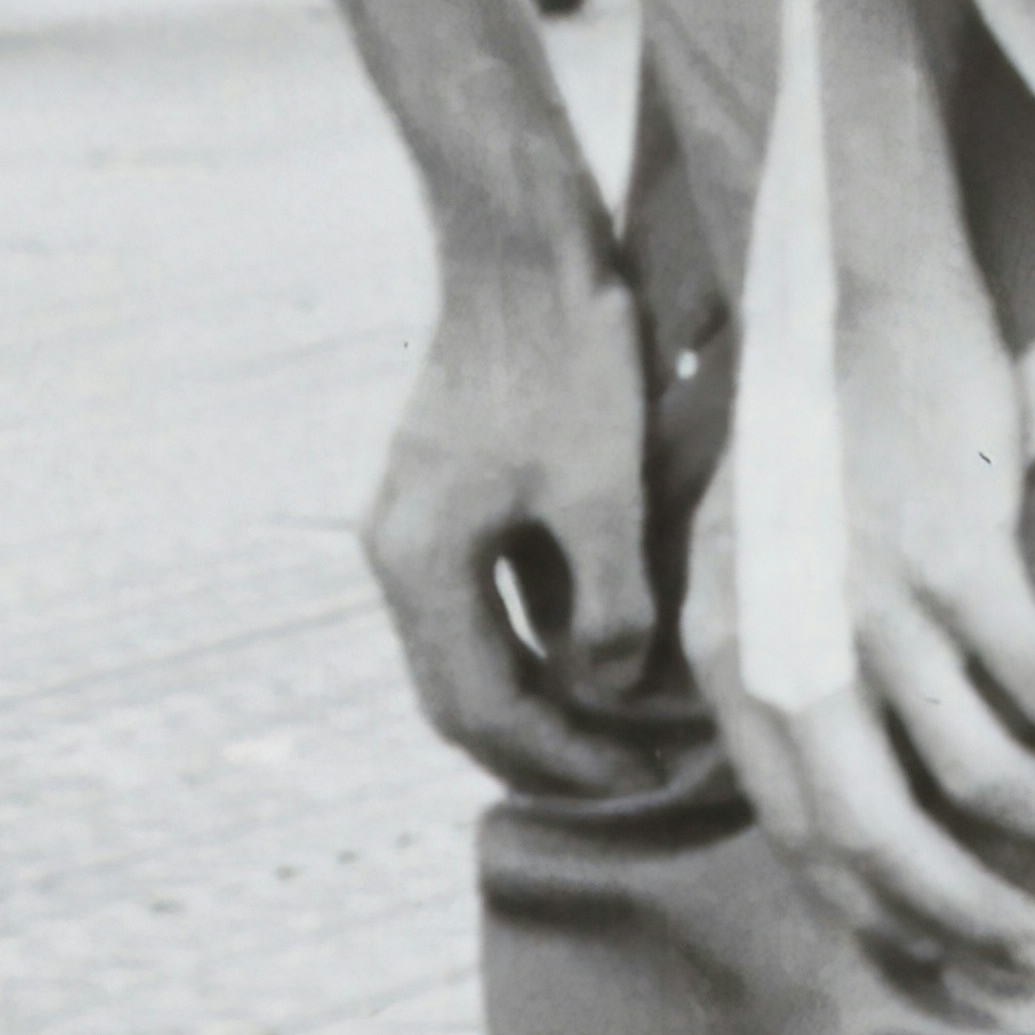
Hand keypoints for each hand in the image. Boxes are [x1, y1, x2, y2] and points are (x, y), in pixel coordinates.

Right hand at [367, 252, 701, 797]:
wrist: (518, 253)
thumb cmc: (568, 365)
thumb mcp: (604, 493)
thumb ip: (607, 607)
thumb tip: (607, 692)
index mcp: (421, 563)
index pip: (479, 708)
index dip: (559, 758)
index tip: (639, 782)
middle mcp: (395, 553)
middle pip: (454, 693)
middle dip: (539, 745)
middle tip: (629, 774)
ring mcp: (408, 522)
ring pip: (462, 649)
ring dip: (533, 698)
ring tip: (619, 725)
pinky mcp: (437, 494)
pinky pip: (474, 601)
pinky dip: (527, 642)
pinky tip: (593, 643)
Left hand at [693, 298, 1034, 992]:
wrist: (856, 304)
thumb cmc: (831, 449)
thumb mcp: (778, 571)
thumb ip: (811, 674)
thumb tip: (890, 794)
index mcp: (727, 659)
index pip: (794, 830)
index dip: (880, 915)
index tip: (951, 968)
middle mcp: (778, 642)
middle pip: (871, 830)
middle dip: (969, 914)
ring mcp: (861, 598)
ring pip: (972, 771)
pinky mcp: (946, 549)